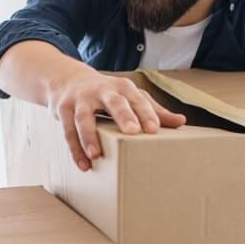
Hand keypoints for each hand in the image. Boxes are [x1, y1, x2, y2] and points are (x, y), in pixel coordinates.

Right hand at [47, 72, 185, 171]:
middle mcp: (101, 90)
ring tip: (96, 156)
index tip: (154, 129)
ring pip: (83, 117)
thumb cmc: (106, 93)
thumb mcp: (129, 97)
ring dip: (89, 136)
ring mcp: (80, 99)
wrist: (67, 80)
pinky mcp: (63, 109)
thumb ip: (153, 110)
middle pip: (113, 102)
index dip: (146, 113)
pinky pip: (67, 130)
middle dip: (123, 115)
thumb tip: (181, 122)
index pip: (137, 99)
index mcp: (122, 87)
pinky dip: (75, 148)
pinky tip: (83, 164)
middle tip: (132, 132)